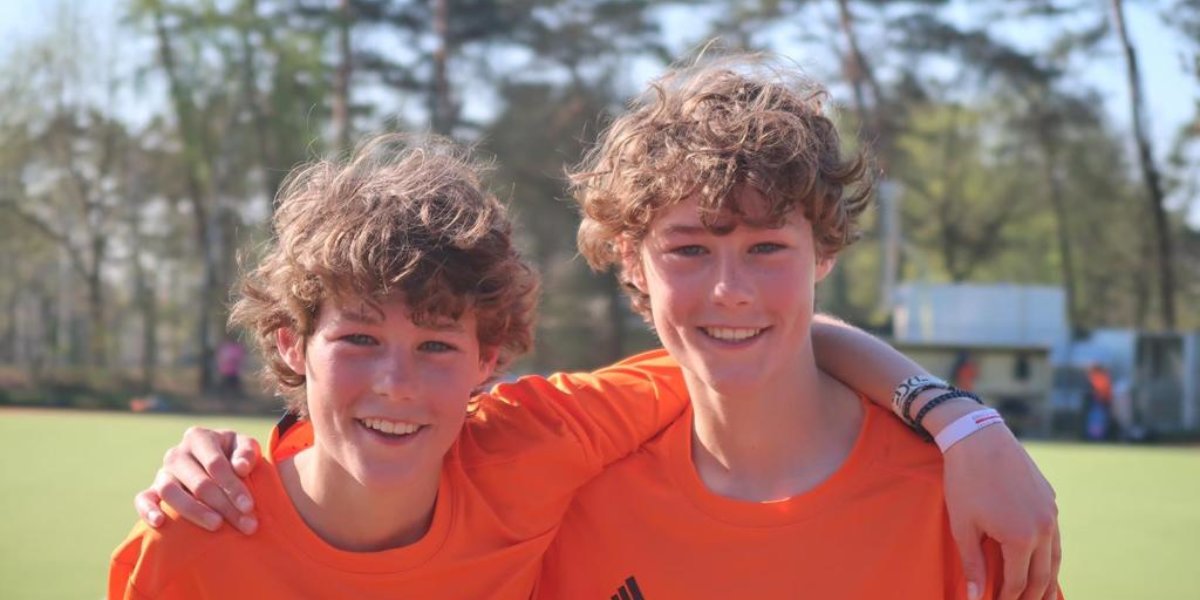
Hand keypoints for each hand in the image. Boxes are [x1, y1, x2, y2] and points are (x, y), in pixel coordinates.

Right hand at [133, 427, 262, 534]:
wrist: (218, 465)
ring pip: (170, 491)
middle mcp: (177, 453)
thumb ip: (247, 452)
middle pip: (198, 482)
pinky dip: (147, 510)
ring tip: (216, 525)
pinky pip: (143, 499)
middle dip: (224, 505)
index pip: (216, 464)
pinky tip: (160, 522)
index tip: (249, 507)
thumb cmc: (234, 455)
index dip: (233, 486)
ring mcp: (163, 472)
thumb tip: (240, 467)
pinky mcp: (152, 490)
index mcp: (199, 437)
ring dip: (194, 511)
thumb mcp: (245, 446)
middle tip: (245, 525)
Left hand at [943, 424, 1060, 599]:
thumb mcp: (963, 526)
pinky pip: (1055, 537)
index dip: (1007, 599)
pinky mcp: (1050, 500)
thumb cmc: (965, 482)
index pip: (1017, 583)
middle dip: (1033, 597)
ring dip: (1048, 580)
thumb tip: (975, 598)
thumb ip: (973, 565)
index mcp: (1021, 539)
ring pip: (1055, 558)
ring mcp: (1051, 513)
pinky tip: (1044, 562)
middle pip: (1042, 576)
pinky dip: (1051, 555)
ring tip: (1043, 597)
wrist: (979, 437)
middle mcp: (1044, 529)